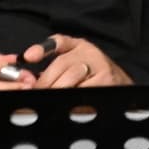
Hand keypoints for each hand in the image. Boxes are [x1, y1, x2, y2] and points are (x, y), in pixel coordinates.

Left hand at [6, 33, 128, 89]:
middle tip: (34, 92)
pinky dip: (71, 101)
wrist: (121, 82)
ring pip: (71, 80)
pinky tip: (65, 106)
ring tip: (46, 100)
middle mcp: (90, 54)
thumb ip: (52, 57)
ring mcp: (100, 68)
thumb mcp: (76, 57)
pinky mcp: (106, 83)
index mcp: (80, 46)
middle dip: (45, 81)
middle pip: (61, 65)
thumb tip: (28, 66)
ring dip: (56, 91)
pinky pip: (82, 93)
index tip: (27, 57)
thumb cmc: (93, 72)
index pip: (59, 42)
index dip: (42, 48)